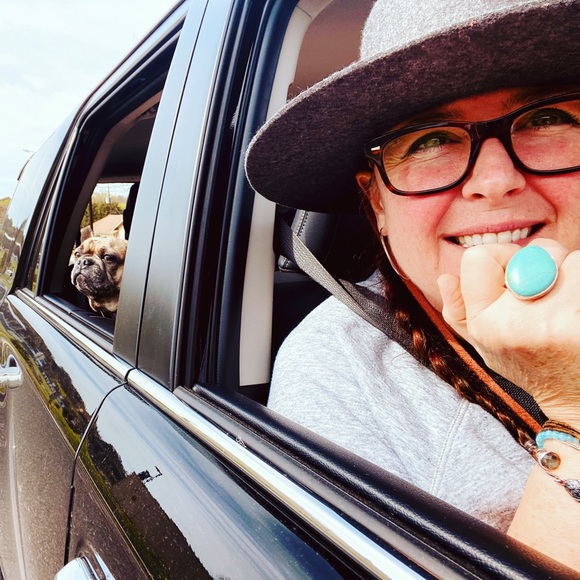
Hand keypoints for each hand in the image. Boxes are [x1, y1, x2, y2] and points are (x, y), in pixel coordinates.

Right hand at [438, 239, 579, 424]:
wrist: (576, 403)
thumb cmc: (531, 367)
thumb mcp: (482, 346)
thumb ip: (457, 311)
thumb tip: (446, 278)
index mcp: (482, 324)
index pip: (478, 257)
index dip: (501, 259)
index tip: (515, 278)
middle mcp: (514, 323)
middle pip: (535, 252)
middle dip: (547, 262)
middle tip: (549, 291)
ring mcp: (555, 322)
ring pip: (571, 260)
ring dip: (573, 273)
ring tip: (569, 306)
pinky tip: (579, 312)